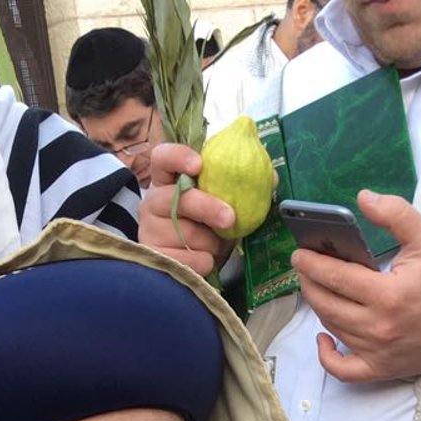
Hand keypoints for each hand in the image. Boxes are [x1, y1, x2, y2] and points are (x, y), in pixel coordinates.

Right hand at [138, 143, 236, 277]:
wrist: (194, 263)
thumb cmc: (208, 226)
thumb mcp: (224, 203)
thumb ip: (244, 187)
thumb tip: (271, 177)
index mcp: (167, 180)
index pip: (163, 157)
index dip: (178, 157)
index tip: (199, 165)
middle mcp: (152, 202)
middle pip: (176, 199)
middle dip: (206, 207)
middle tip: (230, 218)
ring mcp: (149, 231)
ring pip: (187, 235)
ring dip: (211, 243)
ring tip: (213, 244)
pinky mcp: (155, 258)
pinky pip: (188, 261)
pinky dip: (204, 262)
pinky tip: (204, 260)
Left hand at [292, 189, 420, 384]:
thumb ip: (395, 213)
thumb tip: (361, 198)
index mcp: (388, 294)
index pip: (336, 277)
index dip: (311, 264)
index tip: (298, 254)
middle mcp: (379, 327)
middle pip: (326, 304)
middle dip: (309, 284)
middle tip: (303, 268)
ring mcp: (378, 352)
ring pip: (333, 328)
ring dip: (318, 307)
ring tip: (315, 287)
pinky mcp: (381, 369)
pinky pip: (342, 370)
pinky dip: (326, 357)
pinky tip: (322, 337)